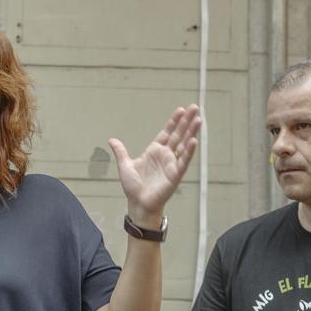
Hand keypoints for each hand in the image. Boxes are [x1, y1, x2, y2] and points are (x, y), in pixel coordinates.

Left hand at [108, 104, 201, 226]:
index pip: (167, 132)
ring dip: (191, 132)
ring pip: (184, 145)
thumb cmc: (133, 187)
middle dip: (186, 121)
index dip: (174, 121)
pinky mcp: (175, 174)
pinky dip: (189, 151)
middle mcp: (165, 155)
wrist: (138, 203)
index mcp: (154, 151)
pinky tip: (194, 140)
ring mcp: (171, 164)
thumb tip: (112, 140)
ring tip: (199, 119)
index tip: (180, 110)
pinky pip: (183, 161)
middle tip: (195, 107)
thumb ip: (121, 151)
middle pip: (178, 134)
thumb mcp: (125, 165)